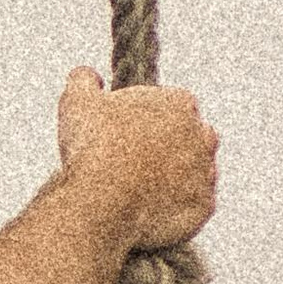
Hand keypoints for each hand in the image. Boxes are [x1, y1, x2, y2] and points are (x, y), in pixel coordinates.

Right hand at [56, 67, 218, 253]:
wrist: (103, 202)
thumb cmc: (93, 147)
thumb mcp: (76, 100)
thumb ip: (84, 80)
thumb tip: (88, 76)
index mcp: (179, 104)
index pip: (173, 103)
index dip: (149, 115)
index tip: (128, 128)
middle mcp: (202, 137)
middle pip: (192, 136)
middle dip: (171, 144)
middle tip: (135, 156)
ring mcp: (206, 174)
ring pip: (196, 172)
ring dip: (177, 176)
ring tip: (140, 186)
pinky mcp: (203, 207)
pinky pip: (193, 205)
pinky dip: (177, 207)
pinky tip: (150, 208)